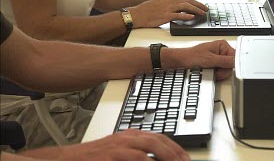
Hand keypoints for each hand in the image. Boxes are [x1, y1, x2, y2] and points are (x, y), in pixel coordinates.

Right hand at [21, 129, 189, 160]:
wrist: (67, 159)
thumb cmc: (93, 158)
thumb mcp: (118, 153)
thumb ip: (137, 155)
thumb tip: (155, 160)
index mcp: (130, 135)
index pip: (159, 137)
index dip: (175, 147)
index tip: (185, 157)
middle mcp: (127, 137)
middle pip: (158, 140)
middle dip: (175, 152)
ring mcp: (119, 145)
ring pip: (150, 146)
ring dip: (167, 155)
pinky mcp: (111, 154)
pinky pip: (135, 157)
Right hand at [129, 0, 207, 27]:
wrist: (135, 15)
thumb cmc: (145, 11)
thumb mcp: (159, 4)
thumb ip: (169, 5)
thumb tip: (178, 10)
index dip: (194, 2)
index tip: (200, 6)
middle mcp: (169, 0)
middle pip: (188, 0)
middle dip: (199, 4)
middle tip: (206, 9)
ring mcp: (167, 8)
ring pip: (186, 6)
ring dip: (196, 10)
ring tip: (203, 13)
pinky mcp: (165, 16)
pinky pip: (179, 15)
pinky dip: (187, 16)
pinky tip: (193, 17)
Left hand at [162, 40, 234, 79]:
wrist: (181, 61)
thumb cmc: (192, 56)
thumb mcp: (210, 59)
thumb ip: (224, 61)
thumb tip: (236, 62)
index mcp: (222, 45)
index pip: (235, 57)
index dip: (231, 65)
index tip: (227, 69)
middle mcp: (222, 51)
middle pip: (231, 65)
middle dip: (223, 70)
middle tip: (215, 70)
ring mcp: (219, 58)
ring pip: (226, 70)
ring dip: (219, 73)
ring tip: (210, 71)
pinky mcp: (215, 64)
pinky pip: (221, 72)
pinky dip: (216, 74)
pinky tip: (210, 72)